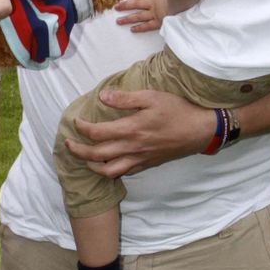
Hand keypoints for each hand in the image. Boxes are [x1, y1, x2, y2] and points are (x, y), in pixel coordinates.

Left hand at [65, 87, 215, 174]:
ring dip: (92, 166)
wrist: (200, 130)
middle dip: (78, 151)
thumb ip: (125, 99)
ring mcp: (139, 159)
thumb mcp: (152, 97)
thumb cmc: (178, 110)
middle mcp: (132, 148)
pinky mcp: (147, 164)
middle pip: (97, 155)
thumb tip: (103, 97)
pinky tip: (107, 163)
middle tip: (68, 144)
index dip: (81, 128)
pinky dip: (111, 170)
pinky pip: (124, 172)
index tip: (76, 121)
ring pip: (108, 171)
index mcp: (131, 129)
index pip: (97, 133)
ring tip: (85, 158)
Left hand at [115, 0, 165, 32]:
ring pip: (138, 15)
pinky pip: (147, 25)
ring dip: (127, 18)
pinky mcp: (159, 21)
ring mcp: (155, 13)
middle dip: (125, 5)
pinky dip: (139, 27)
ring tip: (118, 21)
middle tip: (116, 7)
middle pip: (136, 4)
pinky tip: (132, 29)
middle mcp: (154, 3)